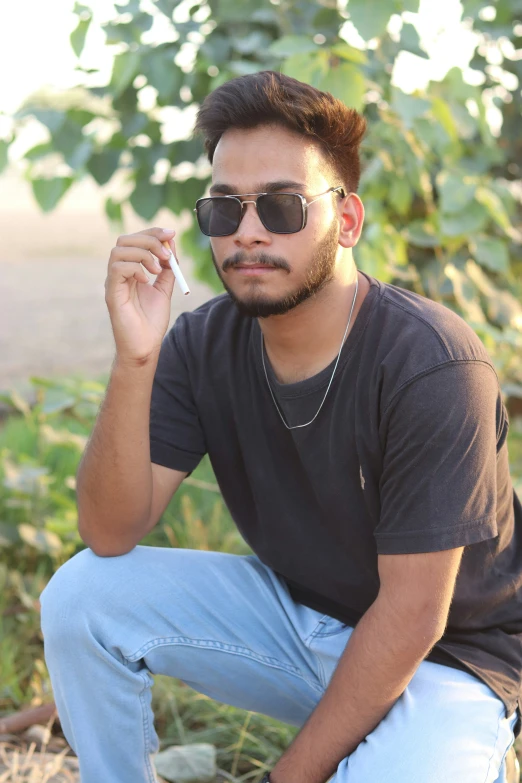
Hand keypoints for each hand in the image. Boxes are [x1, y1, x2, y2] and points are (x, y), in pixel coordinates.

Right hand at [104, 226, 178, 365]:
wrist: (145, 346)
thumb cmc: (151, 322)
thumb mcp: (164, 290)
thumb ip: (168, 269)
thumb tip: (172, 244)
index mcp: (130, 270)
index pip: (136, 240)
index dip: (153, 233)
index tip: (172, 234)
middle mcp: (119, 273)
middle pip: (125, 240)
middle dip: (149, 239)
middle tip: (167, 254)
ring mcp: (113, 282)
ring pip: (119, 250)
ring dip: (144, 254)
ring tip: (158, 270)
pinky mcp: (112, 294)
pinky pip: (117, 268)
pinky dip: (135, 268)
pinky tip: (147, 280)